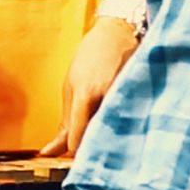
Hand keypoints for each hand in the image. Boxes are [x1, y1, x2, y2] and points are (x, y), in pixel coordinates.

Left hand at [42, 15, 139, 155]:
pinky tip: (124, 127)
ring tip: (109, 137)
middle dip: (93, 148)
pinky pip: (131, 120)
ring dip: (110, 139)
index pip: (78, 137)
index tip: (77, 156)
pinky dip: (125, 127)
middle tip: (93, 152)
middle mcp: (106, 97)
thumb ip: (65, 123)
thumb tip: (48, 152)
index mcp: (85, 95)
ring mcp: (125, 96)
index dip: (76, 151)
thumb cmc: (89, 60)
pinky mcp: (140, 95)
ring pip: (116, 132)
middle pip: (97, 138)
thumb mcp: (71, 88)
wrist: (117, 33)